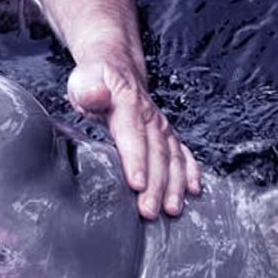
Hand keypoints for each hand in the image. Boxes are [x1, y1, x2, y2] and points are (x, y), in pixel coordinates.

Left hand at [67, 59, 200, 217]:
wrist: (116, 67)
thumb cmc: (95, 81)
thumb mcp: (84, 81)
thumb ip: (89, 90)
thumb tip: (97, 94)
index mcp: (128, 104)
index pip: (133, 135)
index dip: (135, 161)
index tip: (136, 184)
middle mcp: (150, 117)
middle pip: (155, 153)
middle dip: (155, 184)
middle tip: (149, 210)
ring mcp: (161, 126)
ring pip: (172, 157)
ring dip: (175, 184)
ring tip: (172, 209)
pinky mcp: (166, 135)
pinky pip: (183, 153)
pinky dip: (190, 172)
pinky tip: (194, 190)